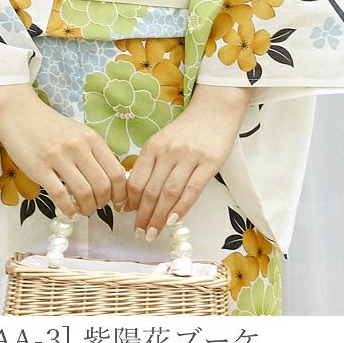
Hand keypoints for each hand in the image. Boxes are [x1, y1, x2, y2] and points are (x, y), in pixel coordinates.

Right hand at [0, 83, 127, 218]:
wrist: (19, 113)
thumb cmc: (50, 126)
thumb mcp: (79, 133)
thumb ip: (94, 153)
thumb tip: (110, 181)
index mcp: (91, 138)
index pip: (117, 172)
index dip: (120, 192)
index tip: (116, 201)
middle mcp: (78, 147)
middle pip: (103, 186)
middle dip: (103, 203)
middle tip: (97, 206)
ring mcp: (58, 157)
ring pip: (84, 193)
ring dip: (87, 209)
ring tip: (84, 210)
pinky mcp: (40, 168)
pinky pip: (60, 196)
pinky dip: (69, 209)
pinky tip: (69, 212)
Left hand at [124, 84, 252, 240]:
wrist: (214, 110)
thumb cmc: (187, 129)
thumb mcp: (162, 141)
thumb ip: (151, 164)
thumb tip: (136, 195)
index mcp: (153, 146)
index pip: (136, 180)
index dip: (131, 202)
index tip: (129, 216)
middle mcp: (168, 151)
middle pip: (151, 191)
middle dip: (144, 216)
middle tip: (140, 232)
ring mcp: (189, 157)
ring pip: (170, 193)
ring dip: (160, 217)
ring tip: (153, 232)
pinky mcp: (209, 162)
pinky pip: (193, 190)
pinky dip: (182, 208)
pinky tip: (174, 221)